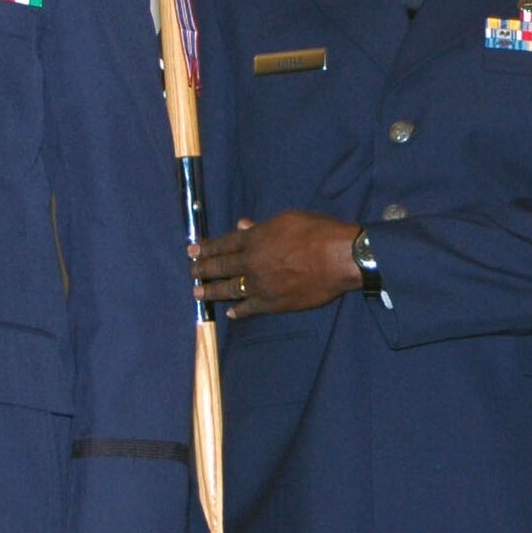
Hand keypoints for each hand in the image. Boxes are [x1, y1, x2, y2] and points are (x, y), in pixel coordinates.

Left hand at [190, 212, 361, 318]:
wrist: (339, 258)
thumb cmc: (317, 232)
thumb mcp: (288, 220)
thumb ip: (262, 226)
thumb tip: (242, 225)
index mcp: (254, 239)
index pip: (223, 244)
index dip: (206, 248)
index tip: (192, 251)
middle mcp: (252, 262)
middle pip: (221, 267)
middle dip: (203, 270)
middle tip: (191, 272)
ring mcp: (261, 285)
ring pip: (230, 289)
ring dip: (212, 291)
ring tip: (198, 293)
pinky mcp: (274, 303)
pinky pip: (251, 308)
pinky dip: (239, 310)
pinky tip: (230, 312)